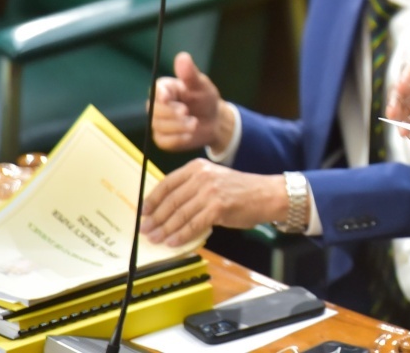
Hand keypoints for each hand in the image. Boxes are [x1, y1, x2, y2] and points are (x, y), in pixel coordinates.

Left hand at [140, 159, 284, 245]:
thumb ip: (192, 188)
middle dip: (155, 218)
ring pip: (180, 214)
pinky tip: (173, 242)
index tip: (143, 212)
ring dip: (165, 229)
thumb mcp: (214, 180)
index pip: (167, 184)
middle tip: (145, 230)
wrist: (266, 194)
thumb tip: (167, 208)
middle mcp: (202, 177)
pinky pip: (193, 225)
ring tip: (155, 239)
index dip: (152, 200)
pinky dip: (181, 235)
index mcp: (197, 167)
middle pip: (171, 201)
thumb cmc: (240, 190)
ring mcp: (210, 191)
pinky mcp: (218, 207)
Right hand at [151, 52, 231, 153]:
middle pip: (154, 110)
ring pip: (159, 126)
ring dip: (178, 126)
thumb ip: (190, 74)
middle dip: (171, 113)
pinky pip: (164, 141)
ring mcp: (158, 123)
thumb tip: (182, 56)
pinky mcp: (163, 138)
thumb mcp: (201, 85)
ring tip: (194, 123)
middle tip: (186, 112)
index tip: (168, 97)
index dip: (160, 94)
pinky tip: (189, 135)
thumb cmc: (205, 99)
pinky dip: (177, 139)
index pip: (156, 90)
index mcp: (165, 89)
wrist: (214, 121)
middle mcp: (158, 105)